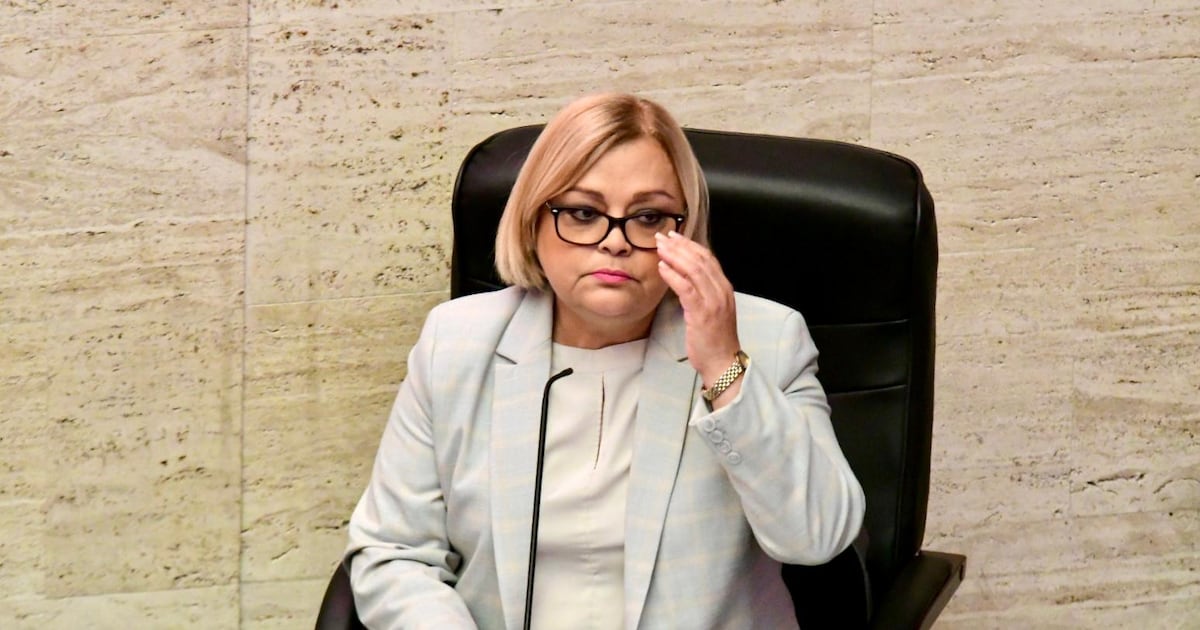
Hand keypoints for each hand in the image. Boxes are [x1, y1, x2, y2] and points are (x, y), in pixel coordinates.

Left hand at [654, 231, 741, 396]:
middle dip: (680, 246)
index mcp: (724, 288)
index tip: (674, 237)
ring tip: (659, 248)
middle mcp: (721, 291)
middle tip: (662, 237)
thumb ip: (703, 292)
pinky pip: (686, 288)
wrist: (722, 362)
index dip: (690, 245)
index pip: (708, 258)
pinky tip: (662, 268)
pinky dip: (673, 275)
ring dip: (674, 256)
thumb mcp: (713, 310)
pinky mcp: (702, 313)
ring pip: (694, 270)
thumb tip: (684, 276)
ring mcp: (713, 302)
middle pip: (700, 260)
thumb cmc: (714, 338)